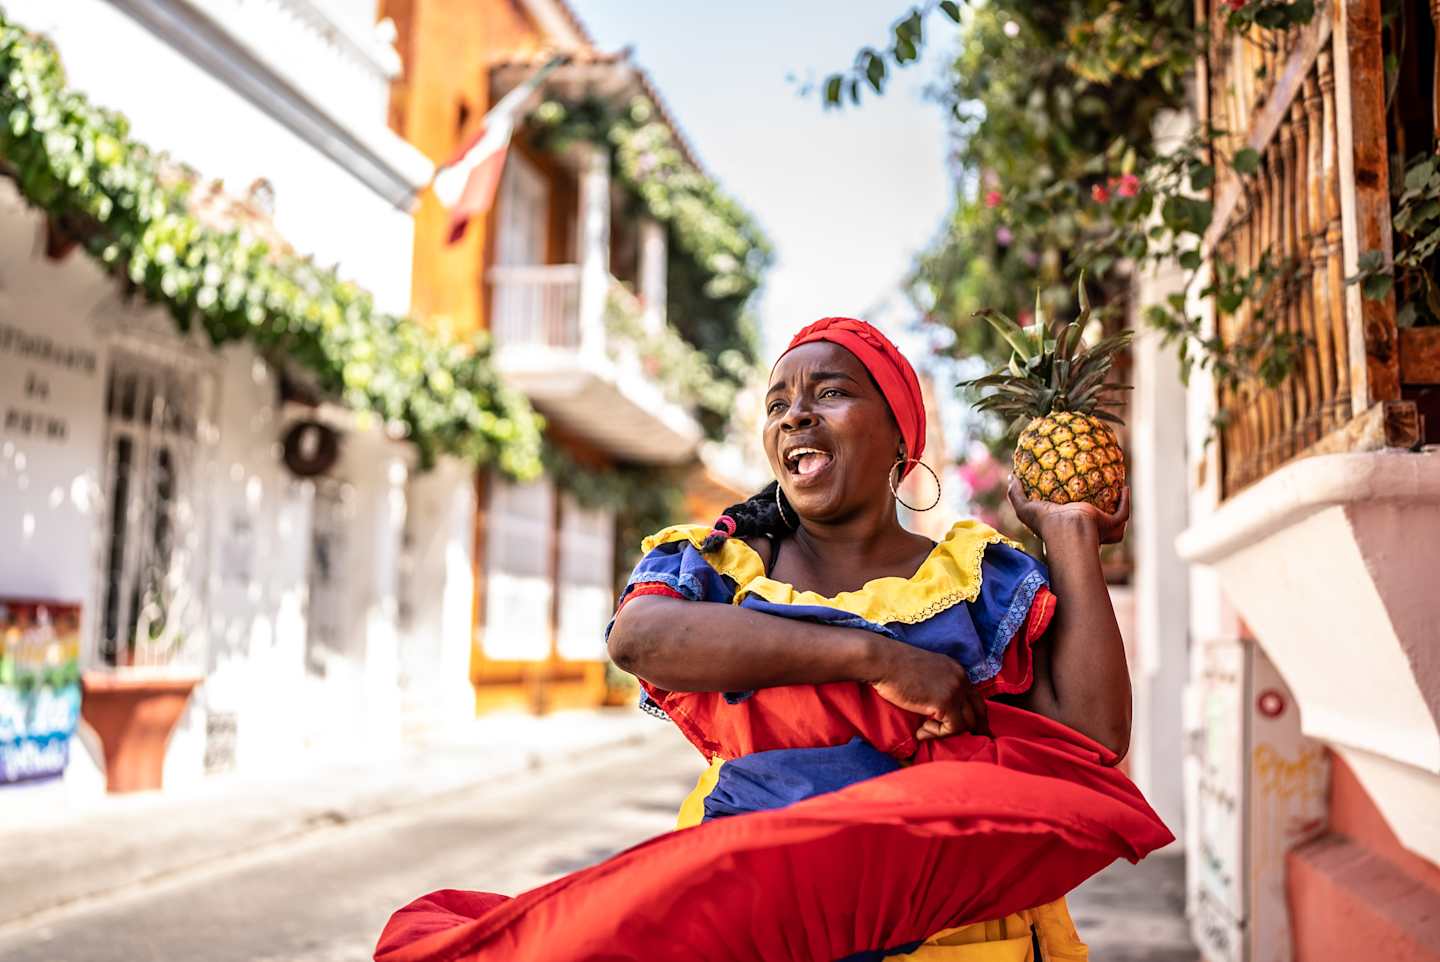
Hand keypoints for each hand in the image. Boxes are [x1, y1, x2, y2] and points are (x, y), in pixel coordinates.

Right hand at [866, 640, 988, 740]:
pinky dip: (936, 734)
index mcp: (957, 670)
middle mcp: (961, 679)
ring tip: (925, 730)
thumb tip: (939, 708)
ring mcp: (955, 690)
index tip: (972, 729)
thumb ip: (938, 685)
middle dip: (977, 728)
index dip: (975, 715)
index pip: (975, 697)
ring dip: (947, 732)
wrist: (883, 661)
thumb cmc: (894, 666)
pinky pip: (952, 728)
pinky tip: (920, 731)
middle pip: (979, 710)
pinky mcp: (945, 703)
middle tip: (969, 741)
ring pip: (967, 722)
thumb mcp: (926, 672)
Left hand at [1007, 476, 1129, 545]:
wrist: (1067, 530)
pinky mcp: (1111, 525)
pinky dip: (1126, 501)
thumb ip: (1016, 494)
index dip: (1072, 505)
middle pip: (1095, 521)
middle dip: (1100, 509)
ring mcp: (1100, 528)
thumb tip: (1012, 476)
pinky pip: (1123, 513)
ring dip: (1118, 506)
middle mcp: (1084, 528)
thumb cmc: (1046, 523)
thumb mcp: (1025, 508)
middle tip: (1100, 489)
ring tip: (1118, 488)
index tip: (1072, 487)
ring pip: (1115, 520)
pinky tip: (1125, 487)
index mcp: (1066, 524)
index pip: (1070, 516)